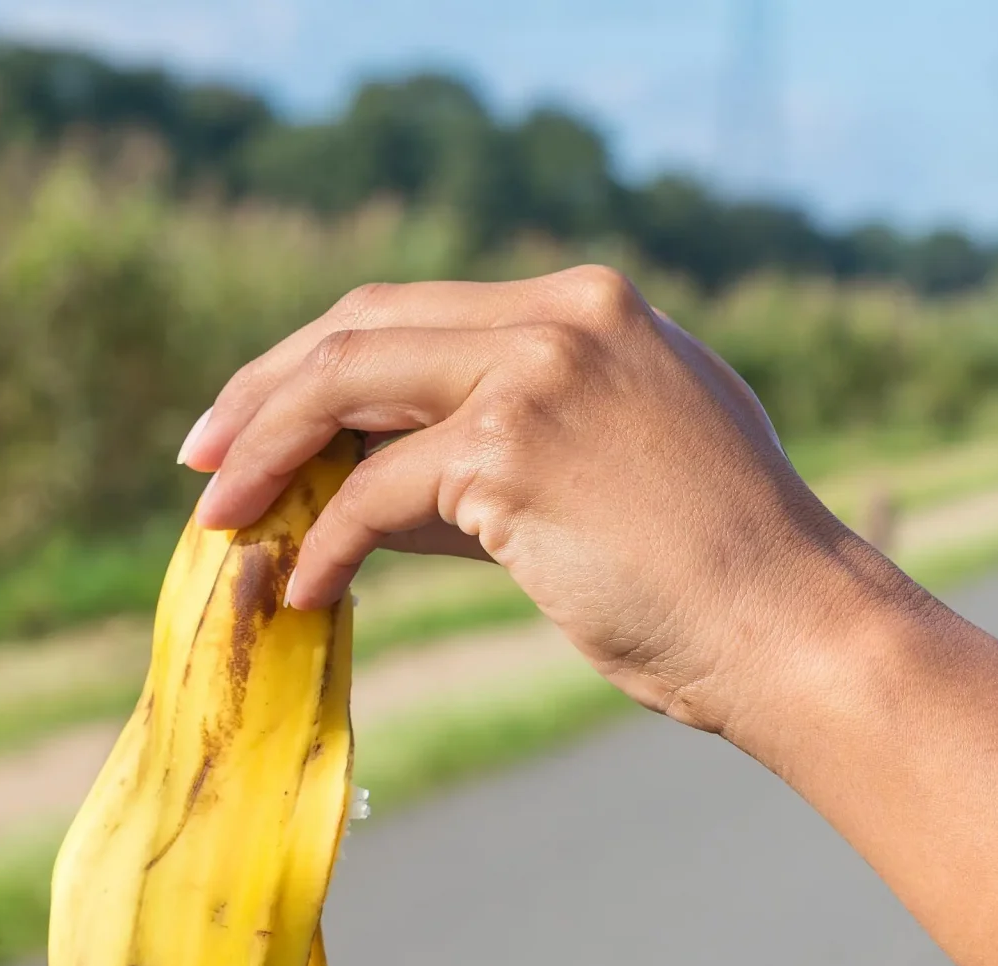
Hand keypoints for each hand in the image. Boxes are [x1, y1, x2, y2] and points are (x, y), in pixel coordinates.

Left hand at [181, 266, 924, 736]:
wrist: (794, 627)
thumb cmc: (718, 576)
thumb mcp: (620, 470)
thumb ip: (509, 447)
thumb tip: (366, 484)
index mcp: (594, 306)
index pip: (416, 311)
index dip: (320, 362)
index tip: (260, 418)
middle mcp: (565, 316)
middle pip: (363, 327)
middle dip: (264, 392)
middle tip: (202, 458)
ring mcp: (539, 373)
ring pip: (346, 388)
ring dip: (265, 456)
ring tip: (218, 519)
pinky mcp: (514, 450)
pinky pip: (374, 493)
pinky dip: (324, 541)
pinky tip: (303, 587)